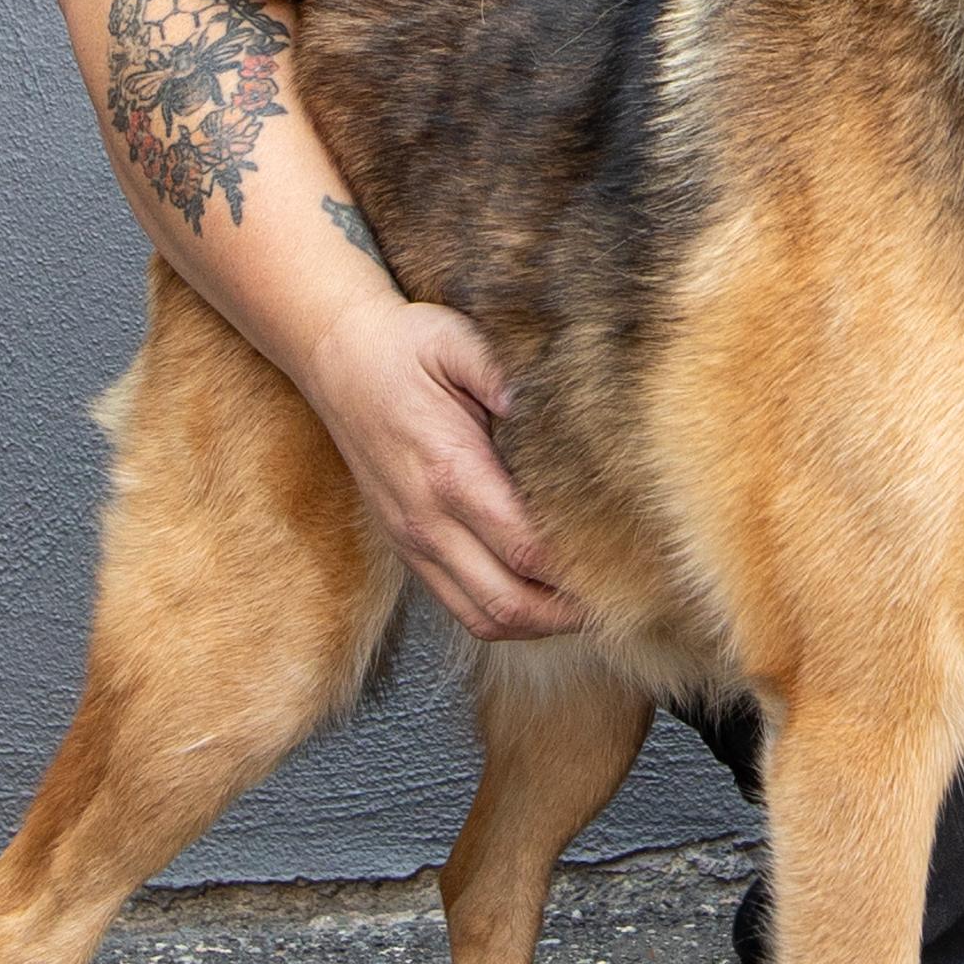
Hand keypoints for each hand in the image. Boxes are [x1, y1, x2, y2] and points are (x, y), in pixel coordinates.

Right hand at [301, 295, 588, 640]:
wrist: (337, 360)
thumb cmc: (403, 348)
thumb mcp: (455, 340)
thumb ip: (501, 372)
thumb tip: (547, 400)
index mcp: (450, 472)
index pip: (526, 548)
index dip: (579, 565)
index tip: (626, 557)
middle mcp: (428, 520)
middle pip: (509, 602)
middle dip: (569, 611)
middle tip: (622, 596)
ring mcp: (413, 542)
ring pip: (484, 618)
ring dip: (540, 623)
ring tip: (588, 605)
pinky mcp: (407, 550)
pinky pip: (460, 606)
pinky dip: (506, 615)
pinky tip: (542, 595)